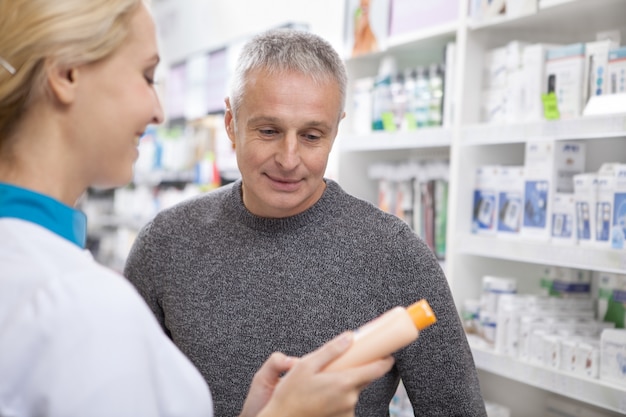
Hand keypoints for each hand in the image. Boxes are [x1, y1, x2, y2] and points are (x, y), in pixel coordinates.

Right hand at [240, 332, 394, 416]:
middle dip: (358, 369)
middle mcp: (349, 398)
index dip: (385, 360)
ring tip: (323, 382)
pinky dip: (339, 396)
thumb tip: (350, 337)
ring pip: (353, 391)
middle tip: (343, 363)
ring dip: (345, 384)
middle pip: (364, 379)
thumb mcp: (306, 365)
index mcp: (344, 382)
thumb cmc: (290, 394)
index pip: (376, 369)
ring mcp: (346, 411)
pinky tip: (322, 395)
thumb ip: (331, 350)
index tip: (388, 353)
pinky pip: (346, 403)